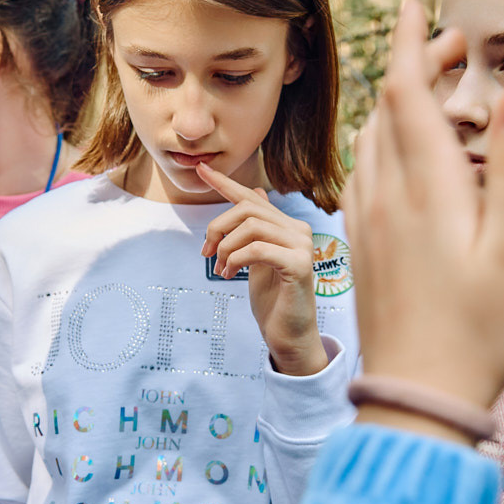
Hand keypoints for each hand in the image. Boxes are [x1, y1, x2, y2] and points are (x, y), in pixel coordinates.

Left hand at [197, 164, 328, 376]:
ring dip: (226, 248)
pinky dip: (237, 260)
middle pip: (247, 209)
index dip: (224, 182)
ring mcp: (303, 246)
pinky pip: (257, 249)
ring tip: (221, 269)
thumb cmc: (273, 300)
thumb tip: (254, 192)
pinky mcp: (300, 264)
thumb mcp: (256, 259)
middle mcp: (299, 230)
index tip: (201, 169)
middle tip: (206, 254)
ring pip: (251, 227)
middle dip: (218, 228)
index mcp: (287, 226)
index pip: (251, 198)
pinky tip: (231, 274)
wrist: (287, 335)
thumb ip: (255, 230)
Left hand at [347, 0, 503, 411]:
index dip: (409, 43)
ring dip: (397, 106)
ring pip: (371, 144)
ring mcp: (370, 226)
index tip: (414, 4)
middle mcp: (386, 198)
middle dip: (411, 66)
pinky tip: (401, 161)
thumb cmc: (478, 331)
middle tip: (448, 42)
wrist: (419, 398)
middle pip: (387, 111)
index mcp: (424, 188)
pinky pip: (364, 179)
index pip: (405, 93)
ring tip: (431, 93)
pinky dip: (383, 146)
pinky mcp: (366, 251)